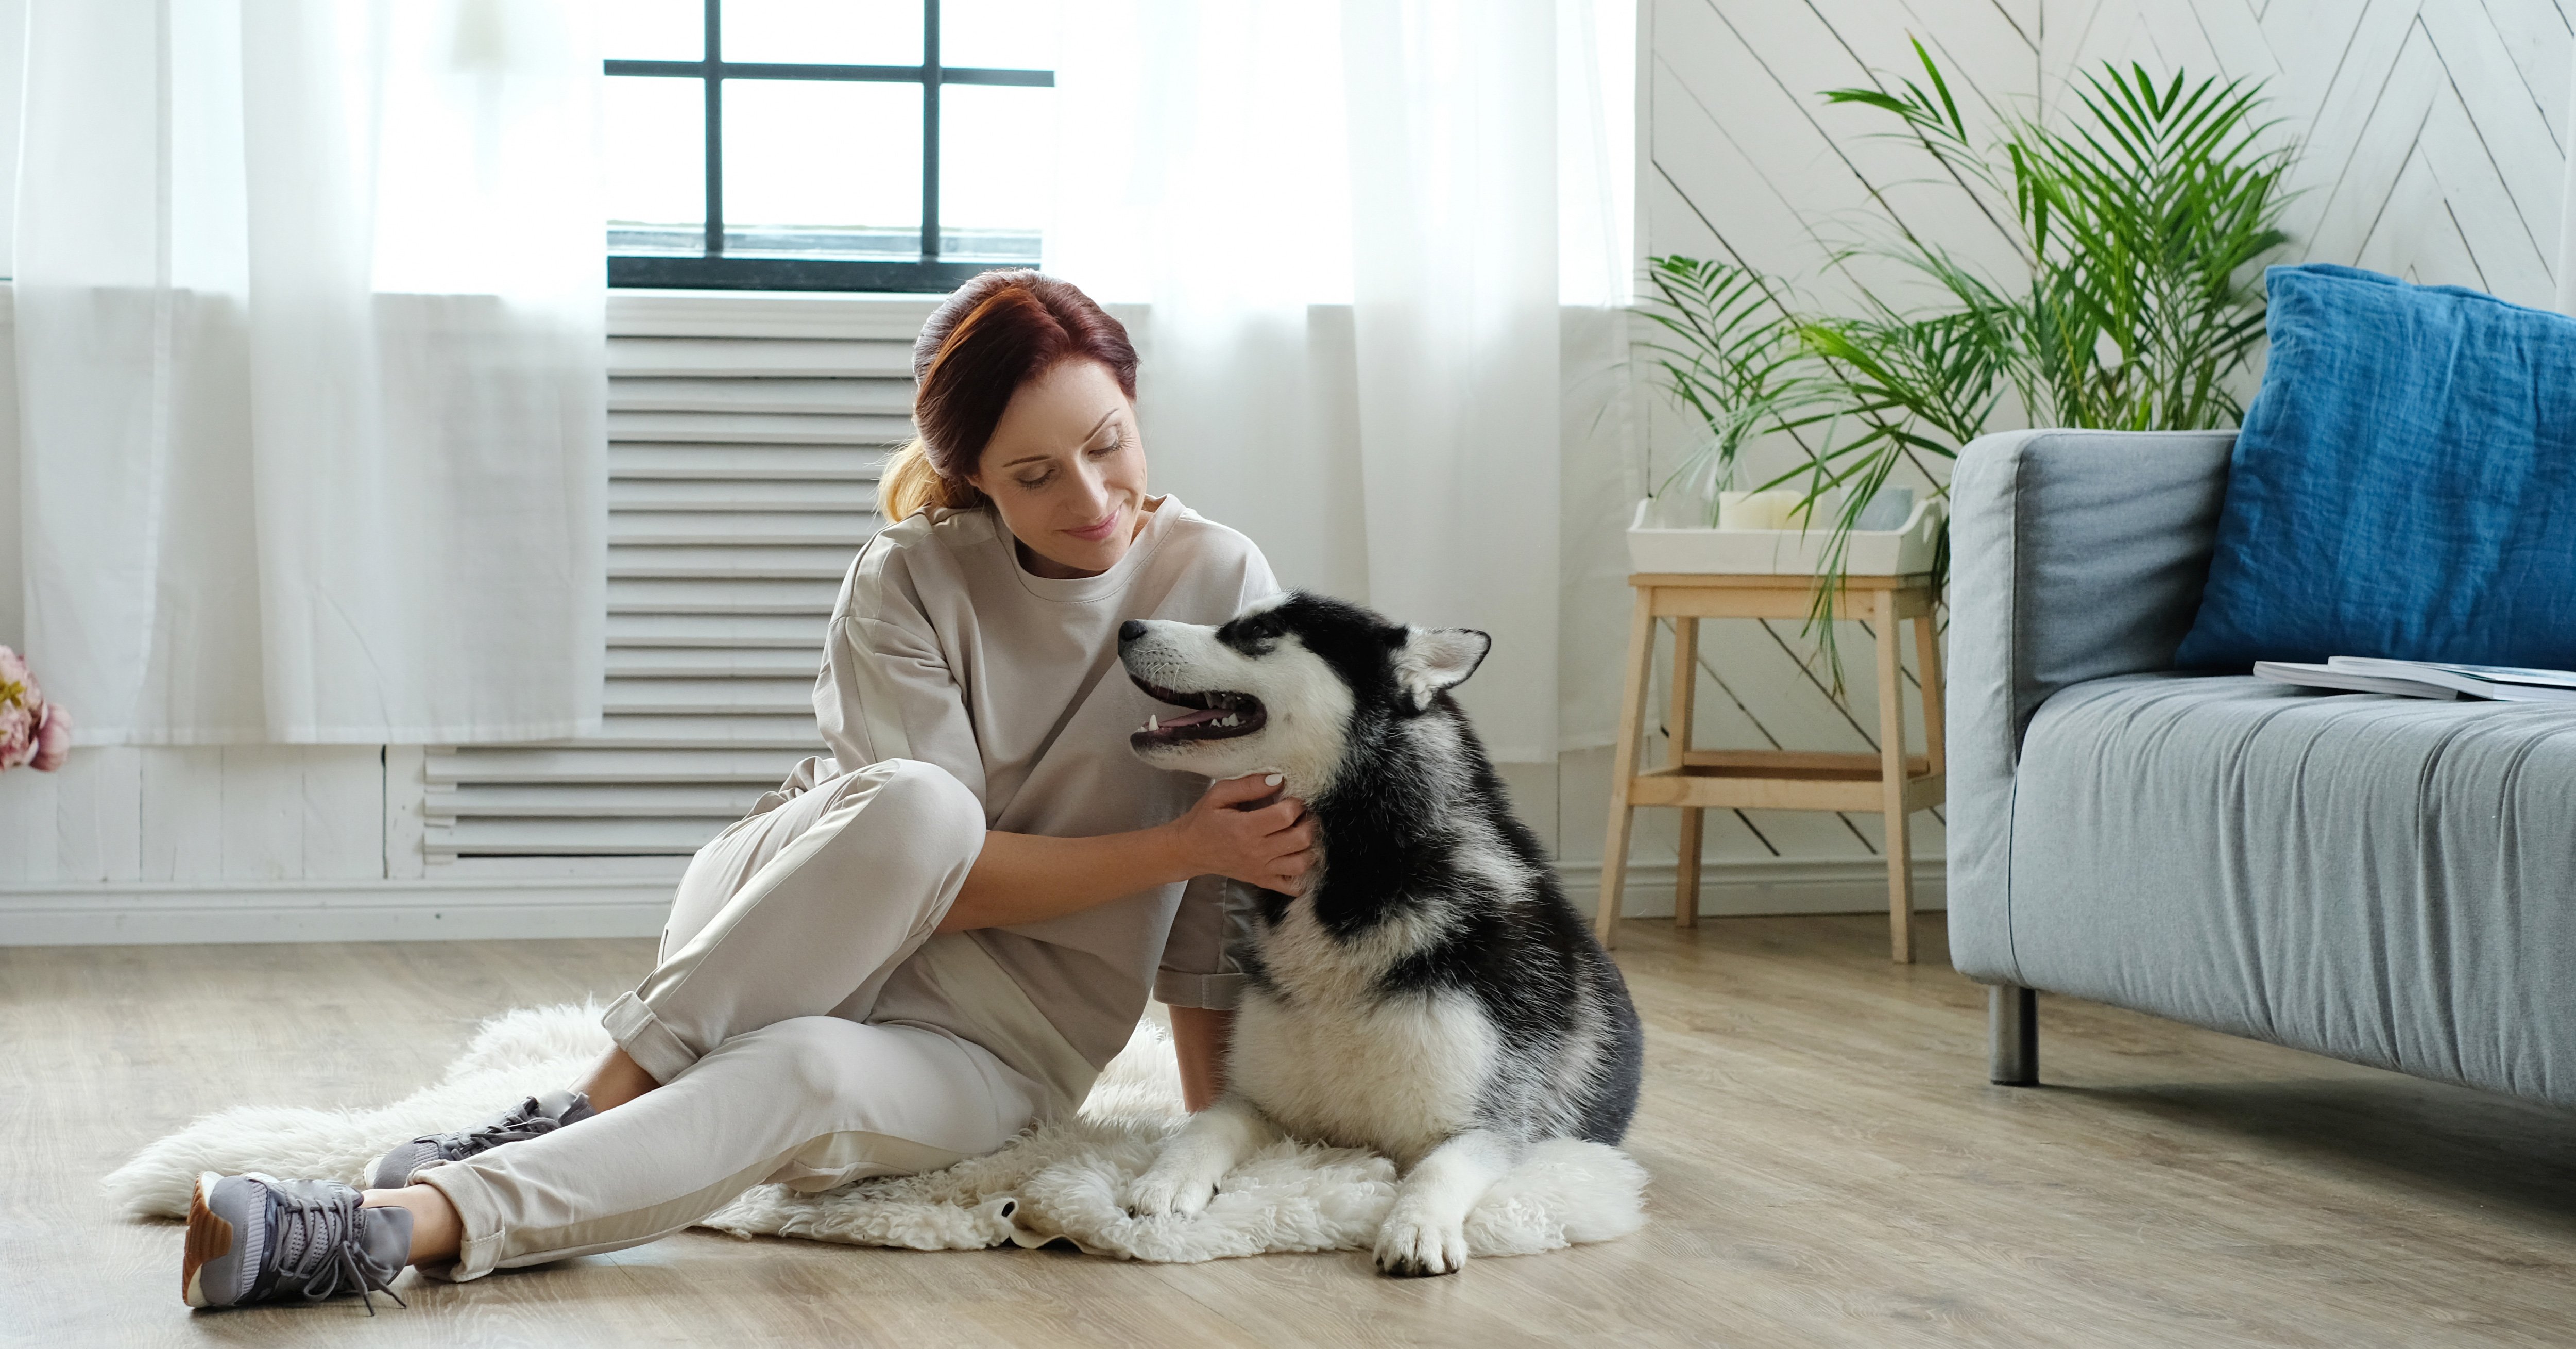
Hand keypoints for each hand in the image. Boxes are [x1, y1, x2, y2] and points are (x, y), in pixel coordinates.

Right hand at [1166, 774, 1314, 893]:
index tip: (1293, 797)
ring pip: (1301, 864)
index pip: (1285, 816)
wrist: (1189, 851)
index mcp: (1245, 828)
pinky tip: (1299, 857)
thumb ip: (1249, 785)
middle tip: (1303, 814)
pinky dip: (1303, 874)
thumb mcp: (1219, 794)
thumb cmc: (1204, 819)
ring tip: (1302, 832)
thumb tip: (1278, 779)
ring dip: (1309, 847)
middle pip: (1300, 839)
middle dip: (1308, 822)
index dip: (1296, 803)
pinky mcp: (1262, 881)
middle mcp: (1256, 852)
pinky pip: (1292, 886)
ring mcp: (1261, 870)